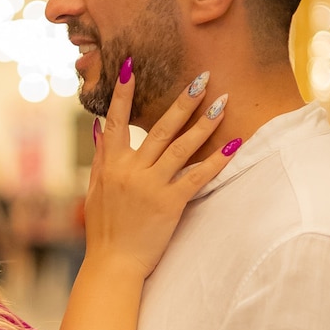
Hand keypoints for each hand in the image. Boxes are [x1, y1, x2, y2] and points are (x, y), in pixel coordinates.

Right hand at [84, 69, 235, 279]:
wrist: (113, 263)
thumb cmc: (103, 229)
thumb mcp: (95, 190)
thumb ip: (100, 156)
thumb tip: (99, 126)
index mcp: (111, 165)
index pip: (116, 121)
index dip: (122, 94)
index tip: (130, 66)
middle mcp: (130, 171)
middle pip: (159, 129)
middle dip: (182, 102)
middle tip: (202, 77)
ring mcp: (151, 186)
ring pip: (180, 147)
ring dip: (203, 123)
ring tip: (222, 102)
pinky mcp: (169, 204)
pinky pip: (197, 177)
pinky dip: (216, 160)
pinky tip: (234, 144)